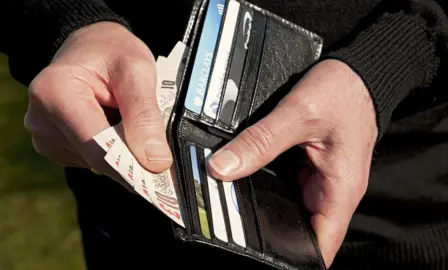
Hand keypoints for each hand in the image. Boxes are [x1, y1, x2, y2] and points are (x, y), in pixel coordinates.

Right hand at [24, 22, 171, 178]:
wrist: (92, 45)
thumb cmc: (113, 53)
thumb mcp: (137, 72)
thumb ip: (145, 117)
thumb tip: (156, 163)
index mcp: (55, 93)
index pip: (98, 149)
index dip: (132, 167)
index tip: (160, 176)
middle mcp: (40, 117)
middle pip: (95, 159)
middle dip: (129, 157)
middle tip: (154, 144)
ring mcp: (42, 134)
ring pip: (94, 163)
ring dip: (118, 150)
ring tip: (122, 118)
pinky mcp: (51, 145)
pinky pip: (88, 160)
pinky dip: (108, 149)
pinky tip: (109, 125)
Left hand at [207, 60, 377, 266]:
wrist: (358, 73)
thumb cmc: (343, 92)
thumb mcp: (298, 115)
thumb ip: (260, 142)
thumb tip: (223, 167)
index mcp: (340, 190)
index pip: (321, 245)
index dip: (293, 255)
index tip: (262, 252)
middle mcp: (331, 191)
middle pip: (299, 229)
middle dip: (269, 228)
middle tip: (234, 218)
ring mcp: (319, 180)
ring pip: (288, 207)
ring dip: (265, 206)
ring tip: (235, 198)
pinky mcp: (309, 168)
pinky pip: (285, 186)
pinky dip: (267, 184)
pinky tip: (247, 178)